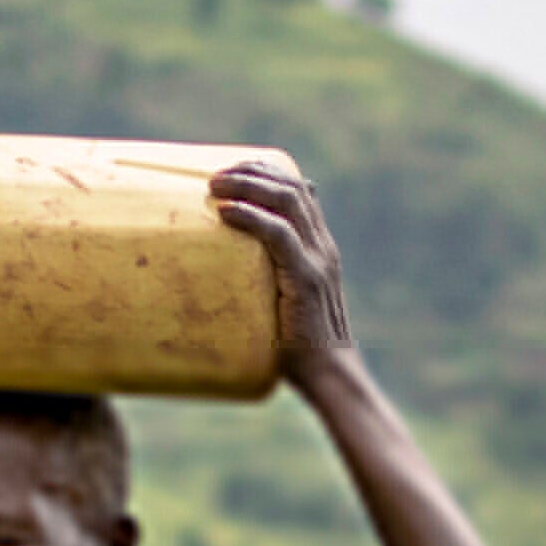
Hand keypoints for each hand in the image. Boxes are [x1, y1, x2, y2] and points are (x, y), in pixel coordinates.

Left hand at [207, 159, 363, 390]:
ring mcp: (317, 260)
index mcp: (320, 247)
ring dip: (248, 186)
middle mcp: (322, 247)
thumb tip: (228, 274)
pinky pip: (279, 235)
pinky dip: (251, 217)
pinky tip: (226, 213)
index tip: (233, 169)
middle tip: (216, 175)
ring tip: (215, 186)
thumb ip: (266, 282)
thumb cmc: (298, 348)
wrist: (329, 376)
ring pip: (287, 202)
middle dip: (252, 172)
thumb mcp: (283, 304)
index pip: (299, 190)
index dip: (266, 171)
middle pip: (292, 187)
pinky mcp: (307, 279)